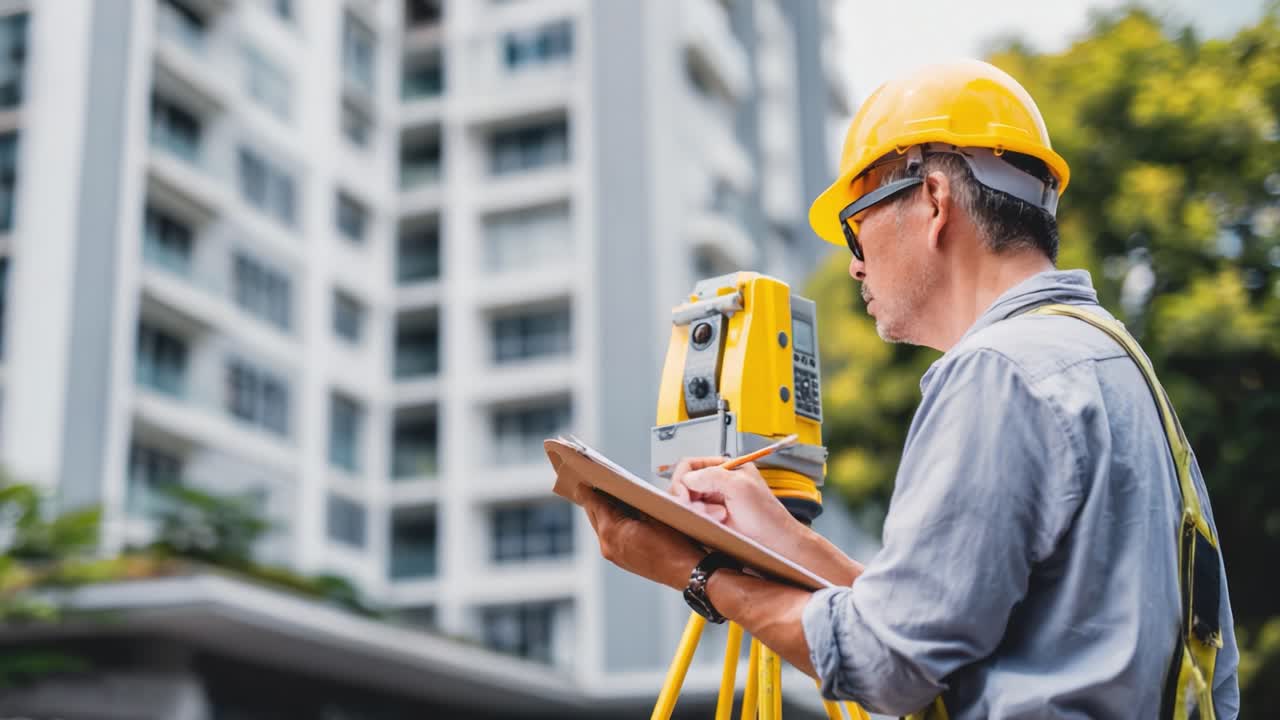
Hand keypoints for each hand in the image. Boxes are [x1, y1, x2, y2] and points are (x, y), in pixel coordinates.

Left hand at [574, 484, 702, 590]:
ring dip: (602, 511)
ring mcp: (613, 554)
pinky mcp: (621, 560)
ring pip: (601, 526)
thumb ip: (633, 502)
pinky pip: (609, 536)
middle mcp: (607, 544)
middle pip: (593, 514)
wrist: (689, 572)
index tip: (581, 478)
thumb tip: (621, 492)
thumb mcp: (655, 513)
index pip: (593, 503)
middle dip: (593, 499)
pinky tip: (621, 515)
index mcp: (612, 531)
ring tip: (608, 496)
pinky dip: (611, 524)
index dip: (587, 489)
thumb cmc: (677, 542)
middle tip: (594, 483)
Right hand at [667, 457, 808, 554]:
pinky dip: (699, 520)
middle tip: (702, 510)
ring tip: (719, 518)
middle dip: (690, 498)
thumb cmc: (767, 516)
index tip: (683, 494)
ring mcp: (713, 502)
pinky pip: (692, 517)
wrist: (776, 545)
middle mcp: (717, 483)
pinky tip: (717, 524)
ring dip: (698, 511)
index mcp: (726, 468)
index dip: (682, 478)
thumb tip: (686, 479)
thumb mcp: (740, 487)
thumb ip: (711, 476)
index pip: (690, 465)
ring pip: (687, 502)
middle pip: (685, 484)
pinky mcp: (711, 520)